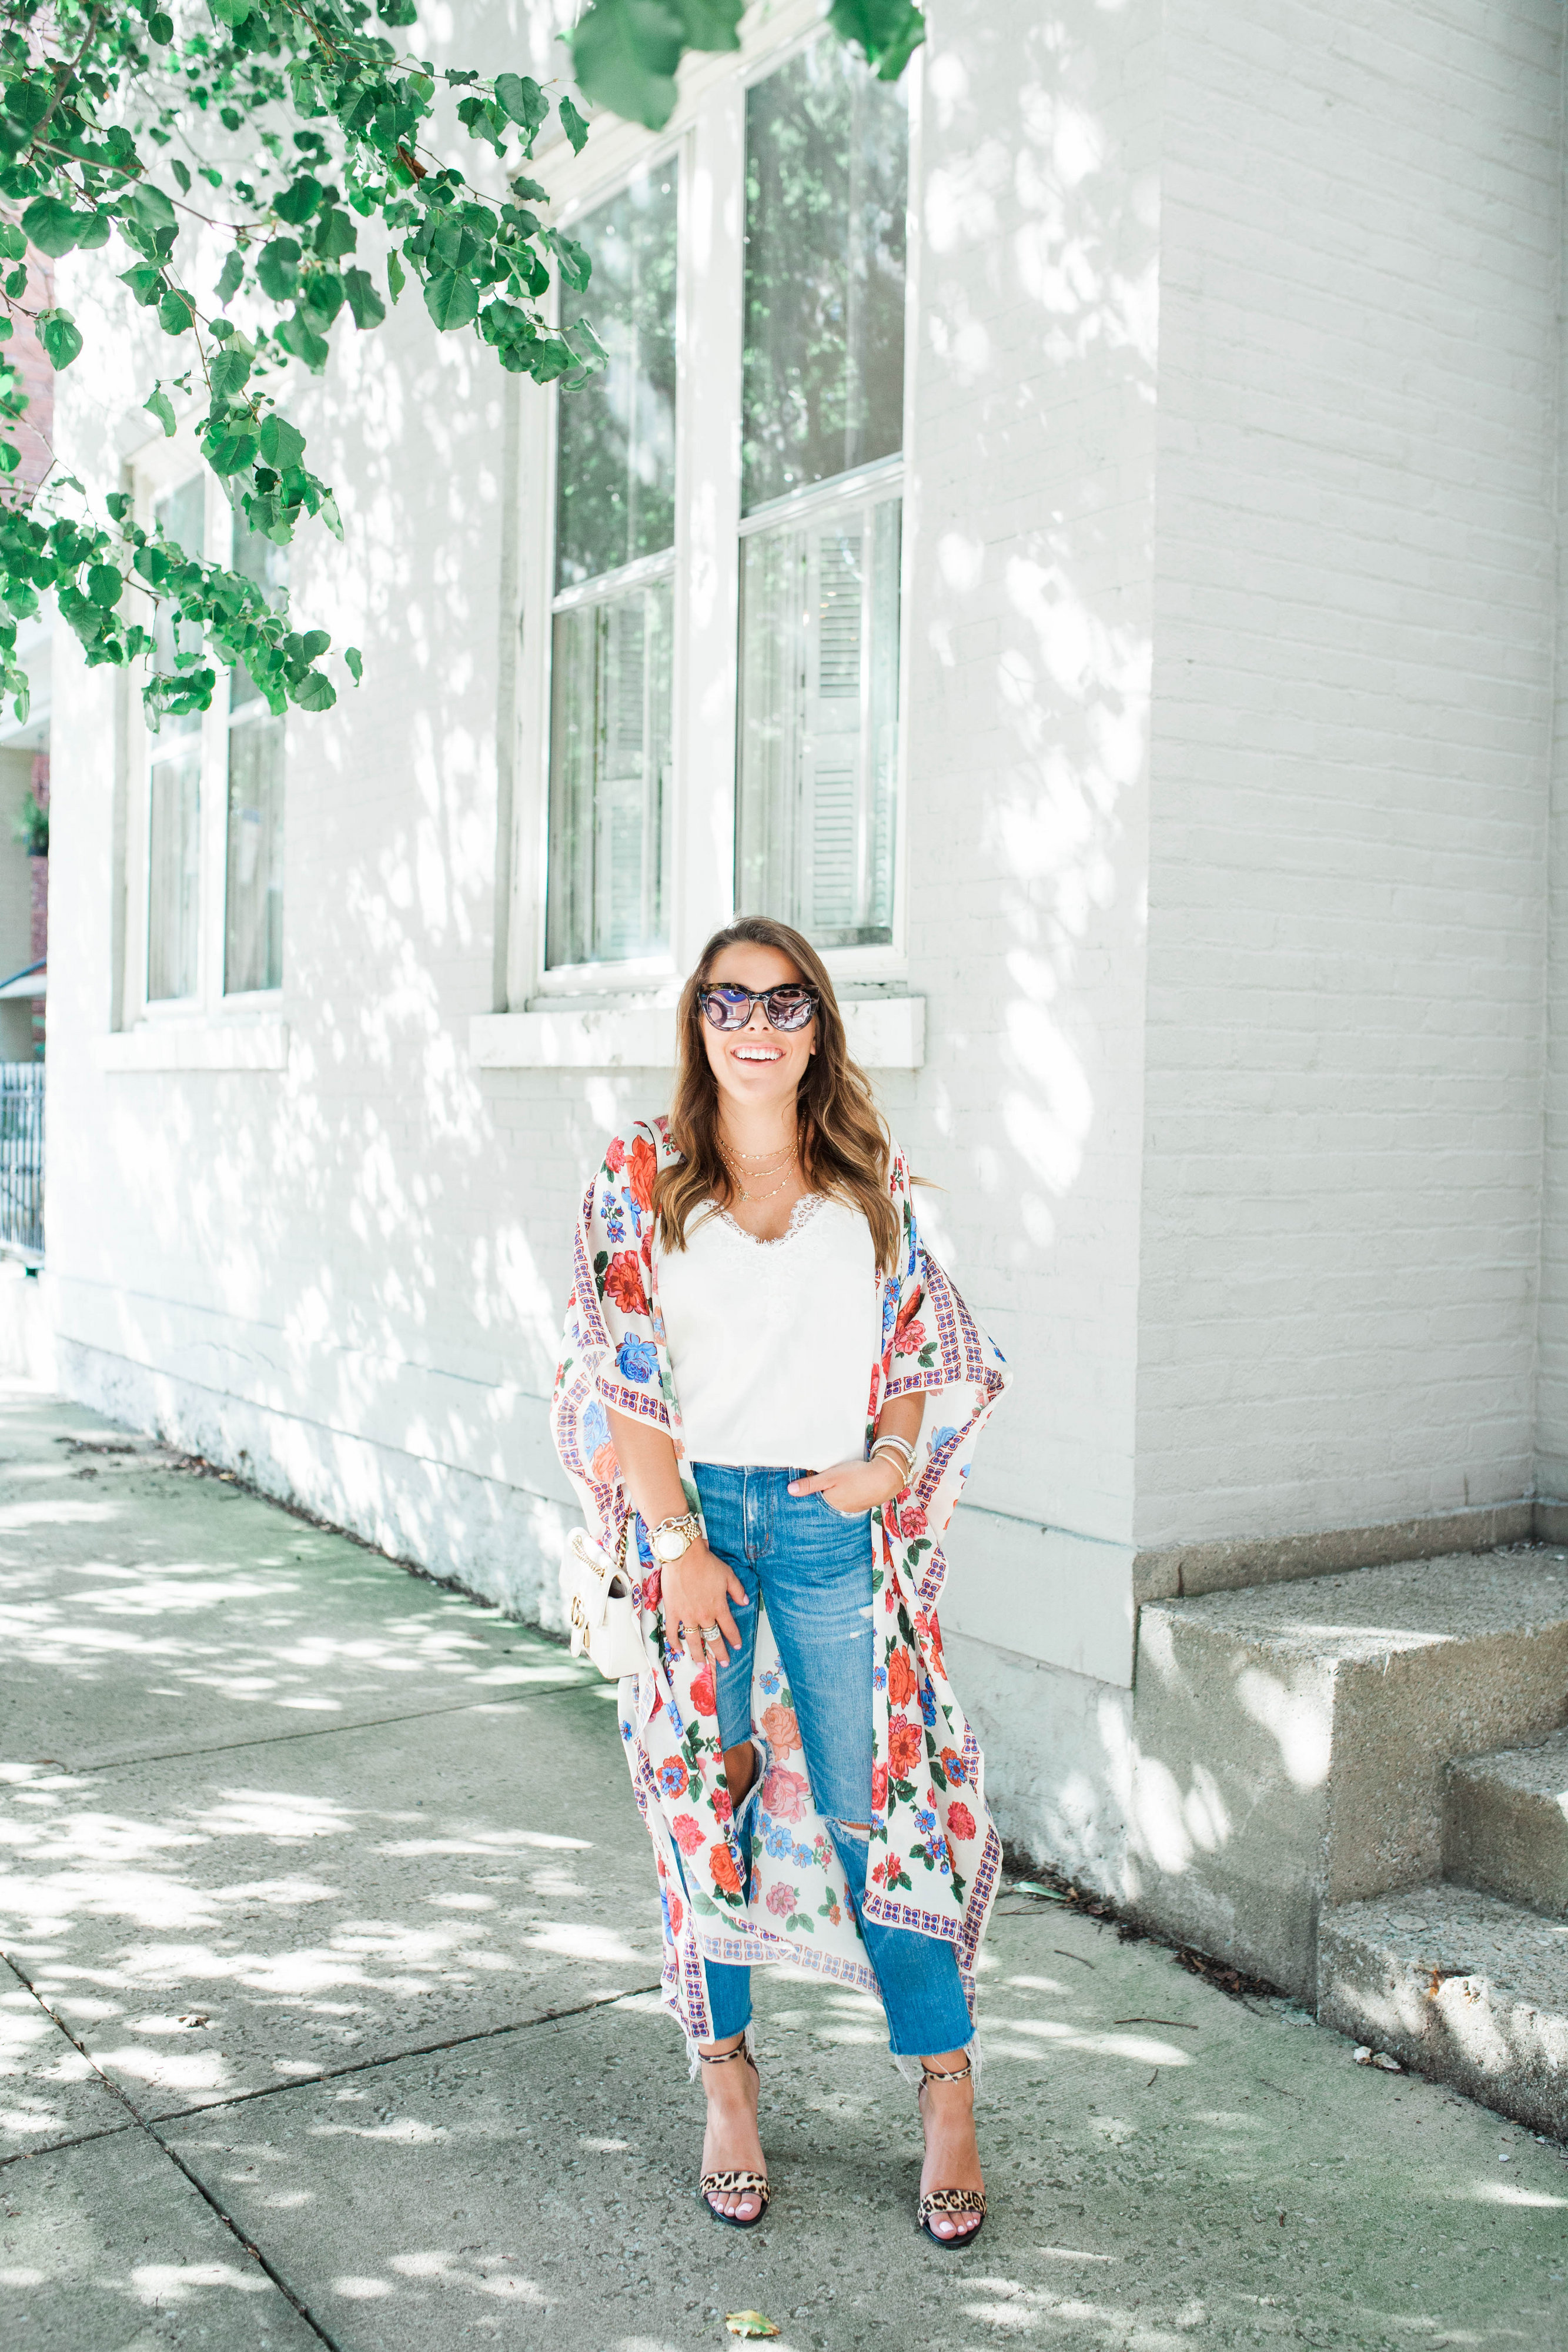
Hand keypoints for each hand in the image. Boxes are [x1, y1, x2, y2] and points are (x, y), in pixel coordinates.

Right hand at [661, 1538, 747, 1664]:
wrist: (683, 1556)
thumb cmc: (706, 1563)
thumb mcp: (728, 1575)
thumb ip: (737, 1590)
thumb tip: (745, 1602)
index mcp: (719, 1607)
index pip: (729, 1628)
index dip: (734, 1639)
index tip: (737, 1646)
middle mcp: (704, 1615)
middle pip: (713, 1638)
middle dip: (719, 1653)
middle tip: (723, 1663)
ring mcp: (687, 1616)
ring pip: (694, 1641)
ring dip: (698, 1654)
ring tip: (702, 1664)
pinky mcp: (673, 1612)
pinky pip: (673, 1632)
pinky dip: (675, 1643)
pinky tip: (679, 1650)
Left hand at [788, 1455, 903, 1514]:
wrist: (886, 1478)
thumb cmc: (857, 1476)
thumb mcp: (830, 1477)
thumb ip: (810, 1484)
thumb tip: (790, 1491)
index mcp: (828, 1505)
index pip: (809, 1504)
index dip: (803, 1497)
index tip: (795, 1491)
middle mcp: (837, 1511)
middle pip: (820, 1506)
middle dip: (814, 1499)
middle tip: (808, 1487)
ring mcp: (849, 1509)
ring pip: (831, 1504)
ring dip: (827, 1497)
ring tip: (824, 1488)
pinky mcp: (857, 1505)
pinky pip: (842, 1503)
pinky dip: (838, 1497)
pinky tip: (840, 1489)